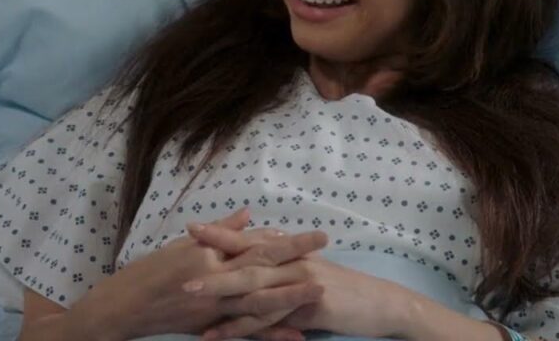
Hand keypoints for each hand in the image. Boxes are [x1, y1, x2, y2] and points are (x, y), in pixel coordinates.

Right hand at [64, 207, 325, 340]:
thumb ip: (219, 232)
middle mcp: (214, 283)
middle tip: (327, 252)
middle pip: (263, 272)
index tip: (314, 235)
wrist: (123, 309)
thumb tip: (249, 215)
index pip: (254, 246)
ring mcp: (214, 310)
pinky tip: (295, 335)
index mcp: (207, 257)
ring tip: (319, 288)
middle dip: (297, 261)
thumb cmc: (148, 272)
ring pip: (260, 304)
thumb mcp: (182, 245)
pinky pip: (246, 333)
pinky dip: (271, 334)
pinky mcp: (210, 330)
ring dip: (291, 296)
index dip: (286, 241)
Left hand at [188, 222, 417, 339]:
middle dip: (210, 261)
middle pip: (245, 260)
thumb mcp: (311, 271)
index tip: (191, 227)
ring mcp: (300, 285)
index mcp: (291, 252)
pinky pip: (268, 320)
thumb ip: (285, 264)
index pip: (250, 240)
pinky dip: (240, 328)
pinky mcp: (307, 308)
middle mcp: (292, 263)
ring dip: (218, 294)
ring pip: (252, 289)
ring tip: (188, 296)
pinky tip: (217, 334)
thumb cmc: (342, 288)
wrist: (379, 302)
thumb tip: (260, 252)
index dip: (221, 233)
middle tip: (179, 261)